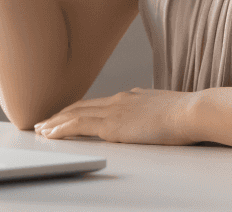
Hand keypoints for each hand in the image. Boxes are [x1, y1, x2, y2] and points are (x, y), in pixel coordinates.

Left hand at [33, 88, 199, 145]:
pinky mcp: (112, 125)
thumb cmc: (186, 115)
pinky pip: (78, 125)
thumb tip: (148, 117)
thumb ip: (151, 112)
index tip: (66, 114)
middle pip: (81, 106)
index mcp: (130, 97)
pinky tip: (50, 134)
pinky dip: (61, 128)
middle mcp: (118, 100)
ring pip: (75, 114)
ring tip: (41, 129)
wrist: (191, 112)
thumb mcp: (165, 110)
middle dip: (61, 114)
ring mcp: (114, 111)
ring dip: (55, 122)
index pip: (97, 104)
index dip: (79, 109)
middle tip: (44, 121)